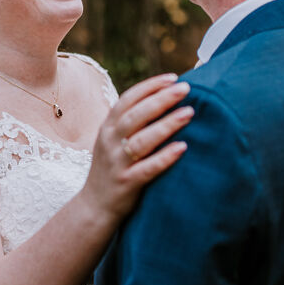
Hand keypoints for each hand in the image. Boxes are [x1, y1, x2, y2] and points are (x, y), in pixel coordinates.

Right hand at [83, 74, 192, 219]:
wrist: (94, 206)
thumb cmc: (113, 168)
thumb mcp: (113, 140)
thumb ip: (132, 122)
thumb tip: (164, 97)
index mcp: (108, 127)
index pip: (128, 99)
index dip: (150, 86)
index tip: (173, 78)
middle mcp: (110, 142)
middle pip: (136, 115)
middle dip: (161, 99)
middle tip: (185, 89)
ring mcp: (117, 163)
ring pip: (142, 140)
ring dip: (166, 125)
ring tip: (189, 113)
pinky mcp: (126, 183)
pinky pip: (147, 168)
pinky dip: (165, 157)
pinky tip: (183, 147)